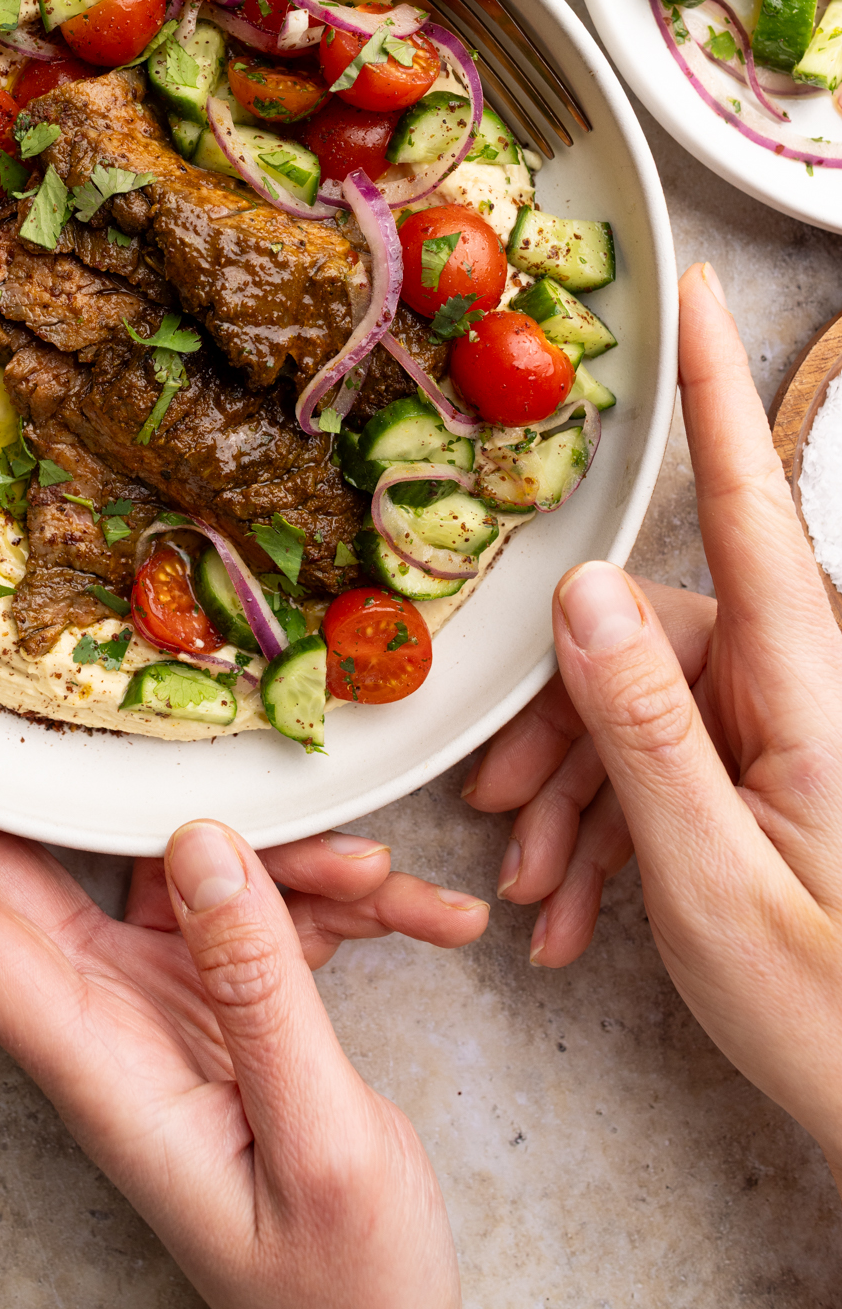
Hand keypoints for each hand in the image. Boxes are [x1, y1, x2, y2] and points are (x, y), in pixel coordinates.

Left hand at [0, 743, 489, 1308]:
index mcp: (97, 1062)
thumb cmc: (339, 1289)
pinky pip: (273, 910)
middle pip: (60, 866)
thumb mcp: (317, 1139)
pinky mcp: (233, 1002)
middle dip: (73, 771)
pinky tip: (430, 921)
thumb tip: (205, 839)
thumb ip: (261, 987)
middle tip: (71, 673)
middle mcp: (113, 1020)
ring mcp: (171, 1006)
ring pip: (198, 868)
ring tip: (388, 881)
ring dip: (298, 858)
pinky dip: (348, 905)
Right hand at [468, 262, 841, 1171]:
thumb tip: (581, 589)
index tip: (695, 293)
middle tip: (500, 818)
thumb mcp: (714, 882)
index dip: (715, 390)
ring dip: (580, 796)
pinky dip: (613, 828)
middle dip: (562, 721)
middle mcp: (799, 689)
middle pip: (651, 635)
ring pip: (646, 706)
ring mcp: (786, 734)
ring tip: (537, 896)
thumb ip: (645, 730)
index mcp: (804, 688)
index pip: (747, 504)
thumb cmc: (834, 1015)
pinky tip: (579, 912)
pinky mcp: (774, 778)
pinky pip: (670, 762)